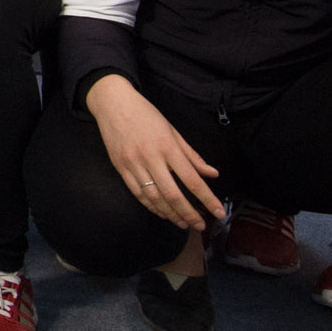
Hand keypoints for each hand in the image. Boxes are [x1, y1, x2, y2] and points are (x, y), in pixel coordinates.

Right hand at [89, 74, 222, 229]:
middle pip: (173, 194)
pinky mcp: (121, 168)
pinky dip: (151, 206)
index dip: (207, 199)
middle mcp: (151, 157)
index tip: (218, 212)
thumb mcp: (173, 131)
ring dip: (171, 214)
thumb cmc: (146, 115)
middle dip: (189, 214)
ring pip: (154, 198)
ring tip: (183, 223)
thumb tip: (212, 174)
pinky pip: (138, 193)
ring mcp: (134, 164)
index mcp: (168, 146)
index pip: (191, 179)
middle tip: (200, 226)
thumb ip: (192, 155)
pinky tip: (162, 213)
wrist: (113, 104)